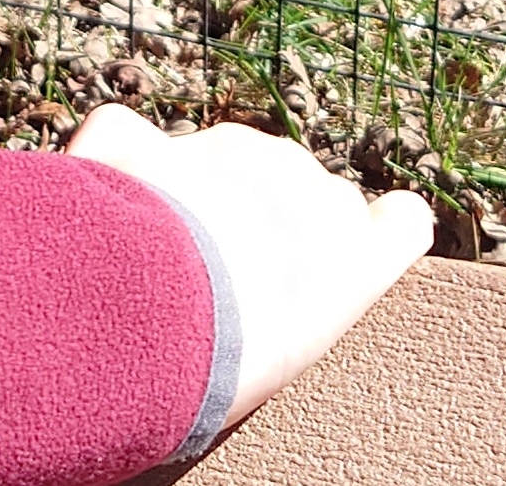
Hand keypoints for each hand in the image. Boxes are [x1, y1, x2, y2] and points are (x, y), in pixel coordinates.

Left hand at [68, 105, 432, 424]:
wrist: (152, 318)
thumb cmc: (228, 365)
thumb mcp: (290, 350)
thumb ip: (301, 300)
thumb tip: (268, 300)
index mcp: (357, 250)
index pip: (402, 223)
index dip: (370, 234)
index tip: (338, 256)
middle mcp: (305, 185)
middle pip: (298, 191)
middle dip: (264, 219)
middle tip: (221, 283)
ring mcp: (229, 151)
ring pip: (219, 162)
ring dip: (195, 195)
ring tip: (159, 265)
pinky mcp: (156, 143)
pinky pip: (134, 139)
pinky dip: (120, 166)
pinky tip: (103, 212)